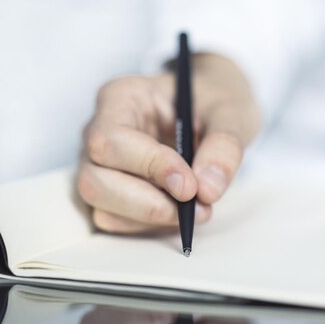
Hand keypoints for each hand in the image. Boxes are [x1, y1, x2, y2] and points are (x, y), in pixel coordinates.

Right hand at [77, 54, 260, 233]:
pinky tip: (179, 209)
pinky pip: (116, 222)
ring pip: (102, 208)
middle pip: (94, 180)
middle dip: (147, 203)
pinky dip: (150, 225)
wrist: (211, 113)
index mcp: (121, 98)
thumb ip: (224, 145)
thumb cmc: (212, 104)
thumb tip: (207, 190)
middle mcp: (99, 132)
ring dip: (151, 218)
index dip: (149, 166)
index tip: (189, 185)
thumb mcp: (230, 112)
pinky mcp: (110, 194)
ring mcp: (99, 166)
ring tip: (197, 208)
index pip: (110, 139)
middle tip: (196, 206)